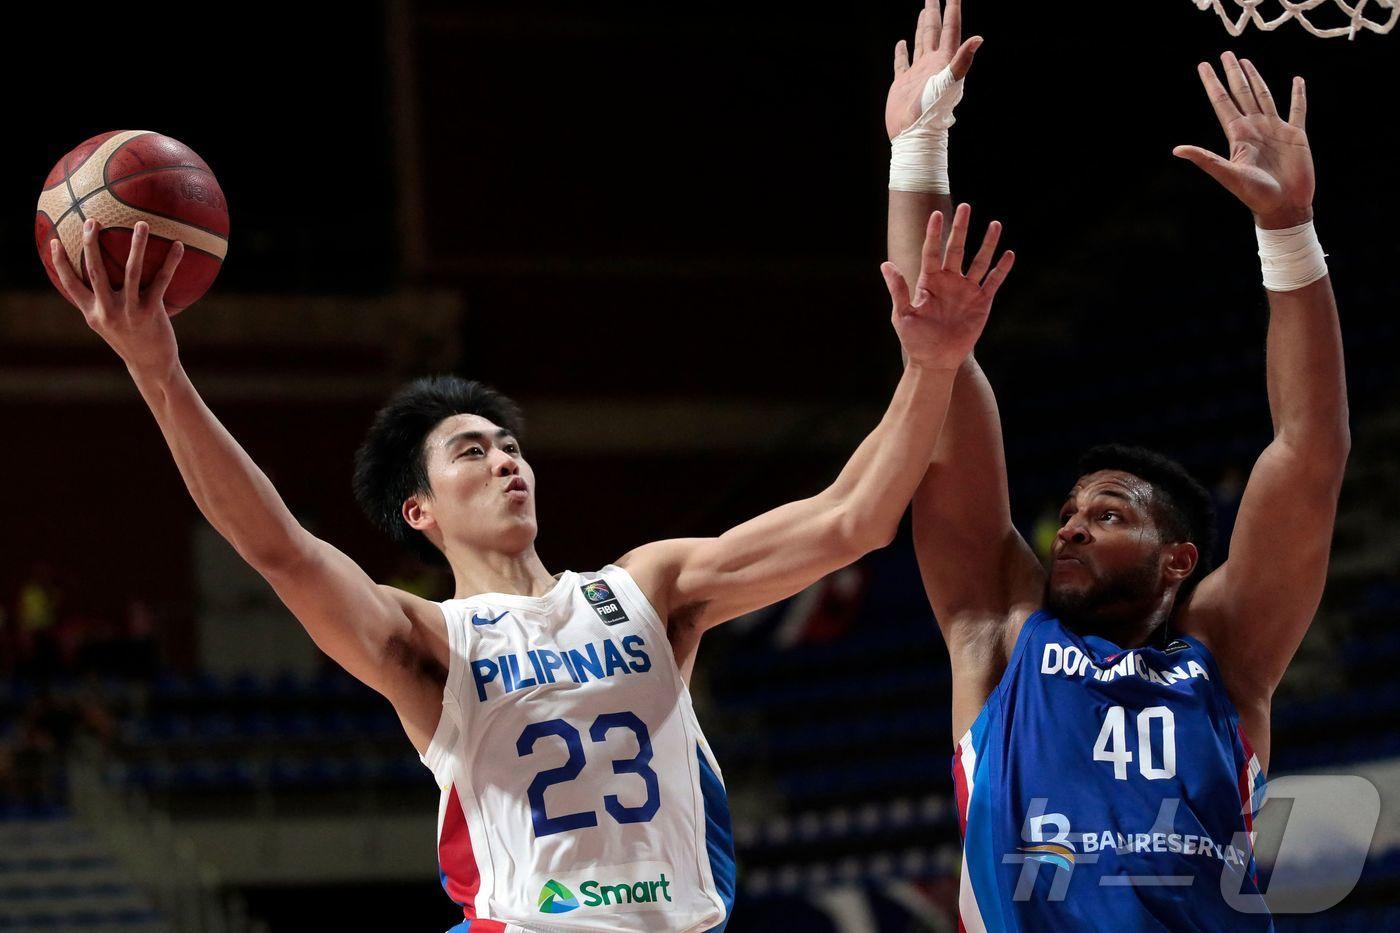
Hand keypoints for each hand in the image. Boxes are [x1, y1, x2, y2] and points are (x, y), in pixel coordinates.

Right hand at [50, 220, 185, 379]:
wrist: (151, 364)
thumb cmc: (129, 339)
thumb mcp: (107, 323)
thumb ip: (99, 302)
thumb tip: (96, 275)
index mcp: (92, 312)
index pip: (70, 284)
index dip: (59, 263)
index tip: (52, 241)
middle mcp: (107, 310)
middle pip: (95, 271)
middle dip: (90, 244)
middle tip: (92, 221)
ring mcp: (130, 310)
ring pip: (131, 271)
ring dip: (137, 245)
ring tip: (141, 224)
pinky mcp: (152, 312)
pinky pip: (162, 281)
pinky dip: (170, 262)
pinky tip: (178, 245)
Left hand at [882, 203, 1012, 370]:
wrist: (935, 360)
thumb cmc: (915, 339)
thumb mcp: (903, 315)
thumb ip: (898, 289)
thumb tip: (885, 265)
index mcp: (929, 281)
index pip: (931, 251)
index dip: (934, 233)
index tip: (936, 214)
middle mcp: (949, 281)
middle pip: (956, 249)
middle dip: (961, 228)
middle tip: (966, 207)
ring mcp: (967, 290)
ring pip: (979, 262)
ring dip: (987, 243)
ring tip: (995, 224)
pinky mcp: (982, 303)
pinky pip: (993, 282)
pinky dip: (1001, 269)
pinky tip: (1008, 254)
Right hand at [885, 0, 981, 139]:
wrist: (914, 135)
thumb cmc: (933, 112)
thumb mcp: (949, 83)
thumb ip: (962, 60)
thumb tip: (978, 38)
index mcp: (944, 61)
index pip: (950, 29)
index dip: (952, 9)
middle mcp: (932, 64)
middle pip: (935, 31)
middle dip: (935, 12)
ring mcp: (918, 73)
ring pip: (921, 43)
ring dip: (924, 27)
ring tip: (925, 12)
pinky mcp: (903, 84)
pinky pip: (902, 63)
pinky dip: (902, 52)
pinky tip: (902, 43)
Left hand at [1174, 53, 1314, 228]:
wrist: (1283, 207)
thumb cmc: (1254, 194)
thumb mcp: (1227, 174)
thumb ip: (1205, 159)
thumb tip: (1176, 149)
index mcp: (1238, 135)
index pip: (1222, 102)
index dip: (1213, 83)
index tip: (1203, 65)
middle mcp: (1255, 128)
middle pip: (1241, 93)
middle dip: (1233, 74)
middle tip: (1225, 54)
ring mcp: (1275, 130)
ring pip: (1264, 96)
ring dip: (1256, 79)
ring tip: (1247, 62)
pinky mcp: (1296, 135)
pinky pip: (1297, 110)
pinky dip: (1297, 95)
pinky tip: (1297, 81)